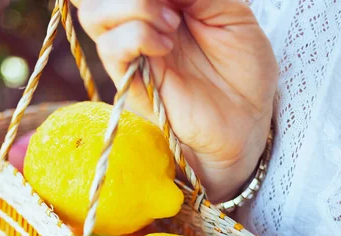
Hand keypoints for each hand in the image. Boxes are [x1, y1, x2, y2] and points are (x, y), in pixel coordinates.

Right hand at [71, 0, 277, 201]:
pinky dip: (136, 36)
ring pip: (93, 15)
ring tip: (171, 25)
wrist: (247, 119)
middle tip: (171, 8)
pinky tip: (166, 46)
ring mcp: (131, 53)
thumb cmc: (244, 69)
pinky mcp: (130, 83)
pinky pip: (110, 49)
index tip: (178, 0)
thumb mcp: (232, 12)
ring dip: (133, 7)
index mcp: (161, 5)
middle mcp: (138, 24)